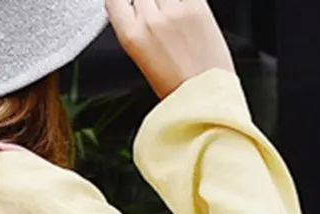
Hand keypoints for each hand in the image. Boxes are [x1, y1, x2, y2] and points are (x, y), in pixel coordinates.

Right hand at [106, 0, 235, 99]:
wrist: (204, 97)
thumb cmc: (176, 89)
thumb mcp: (142, 60)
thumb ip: (136, 30)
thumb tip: (137, 10)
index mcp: (132, 37)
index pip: (115, 0)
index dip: (123, 2)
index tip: (129, 5)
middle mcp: (151, 20)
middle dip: (145, 2)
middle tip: (154, 14)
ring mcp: (176, 10)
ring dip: (163, 1)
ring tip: (170, 16)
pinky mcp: (198, 6)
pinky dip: (182, 1)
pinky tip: (182, 10)